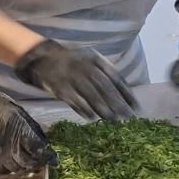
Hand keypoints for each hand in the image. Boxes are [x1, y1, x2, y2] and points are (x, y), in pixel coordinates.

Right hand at [0, 73, 55, 174]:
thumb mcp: (19, 111)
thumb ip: (32, 129)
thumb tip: (45, 143)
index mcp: (20, 130)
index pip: (39, 150)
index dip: (48, 156)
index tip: (54, 159)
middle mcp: (10, 146)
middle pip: (30, 163)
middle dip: (37, 163)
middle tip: (40, 160)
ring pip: (18, 169)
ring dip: (24, 166)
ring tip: (26, 159)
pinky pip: (4, 170)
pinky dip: (10, 167)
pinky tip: (11, 159)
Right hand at [13, 39, 136, 120]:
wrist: (43, 58)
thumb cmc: (73, 62)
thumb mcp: (90, 60)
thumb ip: (105, 73)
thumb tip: (125, 95)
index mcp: (95, 58)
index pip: (115, 76)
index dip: (126, 92)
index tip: (135, 106)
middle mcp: (84, 65)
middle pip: (104, 86)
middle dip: (117, 103)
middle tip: (127, 118)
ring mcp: (71, 75)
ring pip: (90, 94)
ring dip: (103, 108)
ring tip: (113, 120)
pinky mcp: (59, 86)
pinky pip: (74, 100)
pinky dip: (83, 109)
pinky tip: (91, 117)